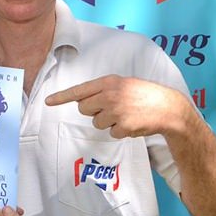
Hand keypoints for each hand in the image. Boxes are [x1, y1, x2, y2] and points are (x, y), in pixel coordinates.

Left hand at [45, 75, 189, 138]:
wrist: (167, 107)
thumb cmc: (143, 94)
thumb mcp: (122, 84)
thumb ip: (103, 89)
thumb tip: (82, 102)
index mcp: (108, 82)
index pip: (79, 90)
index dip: (61, 97)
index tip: (47, 102)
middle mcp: (110, 95)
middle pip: (84, 108)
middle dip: (93, 110)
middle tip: (111, 108)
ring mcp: (116, 111)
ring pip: (96, 122)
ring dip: (108, 122)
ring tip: (125, 114)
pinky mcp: (123, 126)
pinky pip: (111, 133)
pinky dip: (120, 131)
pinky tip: (132, 123)